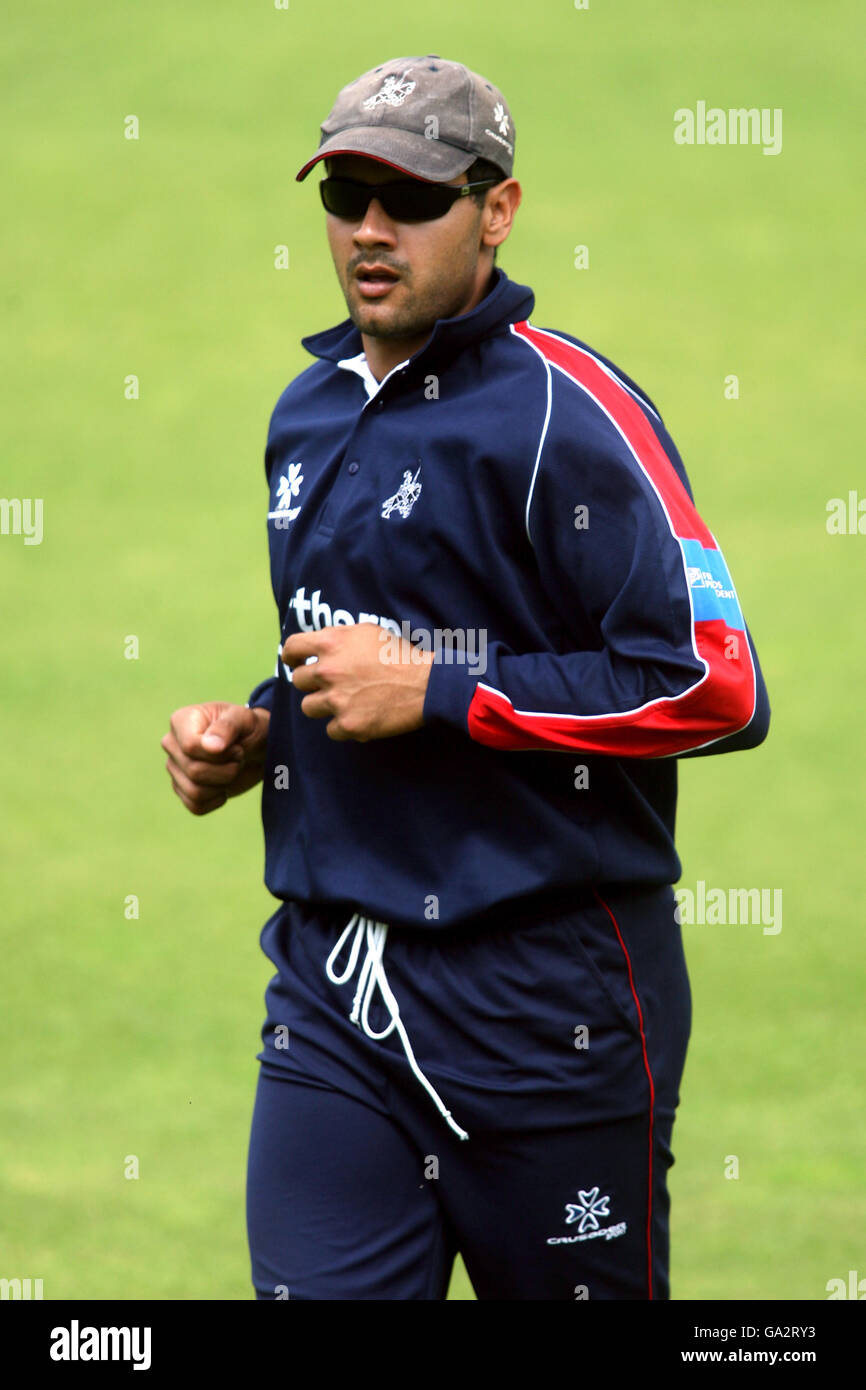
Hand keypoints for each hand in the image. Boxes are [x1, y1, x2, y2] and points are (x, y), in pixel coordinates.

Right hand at [161, 702, 269, 813]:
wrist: (255, 747)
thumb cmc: (248, 728)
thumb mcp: (244, 719)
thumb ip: (227, 727)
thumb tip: (210, 746)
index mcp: (181, 721)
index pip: (190, 747)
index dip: (220, 754)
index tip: (237, 747)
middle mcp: (171, 744)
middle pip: (195, 771)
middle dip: (227, 770)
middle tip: (239, 758)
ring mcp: (174, 768)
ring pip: (195, 792)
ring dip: (223, 785)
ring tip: (231, 770)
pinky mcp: (182, 789)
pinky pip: (196, 806)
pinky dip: (216, 800)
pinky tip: (224, 786)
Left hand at [282, 623, 432, 741]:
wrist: (425, 684)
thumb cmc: (399, 655)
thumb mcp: (367, 631)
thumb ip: (338, 637)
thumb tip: (319, 645)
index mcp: (331, 643)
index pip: (292, 648)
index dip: (291, 656)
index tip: (295, 663)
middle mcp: (328, 671)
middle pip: (299, 681)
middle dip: (312, 683)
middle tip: (331, 684)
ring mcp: (337, 700)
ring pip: (309, 708)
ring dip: (324, 706)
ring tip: (345, 702)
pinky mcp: (349, 725)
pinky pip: (331, 730)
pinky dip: (343, 726)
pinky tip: (360, 717)